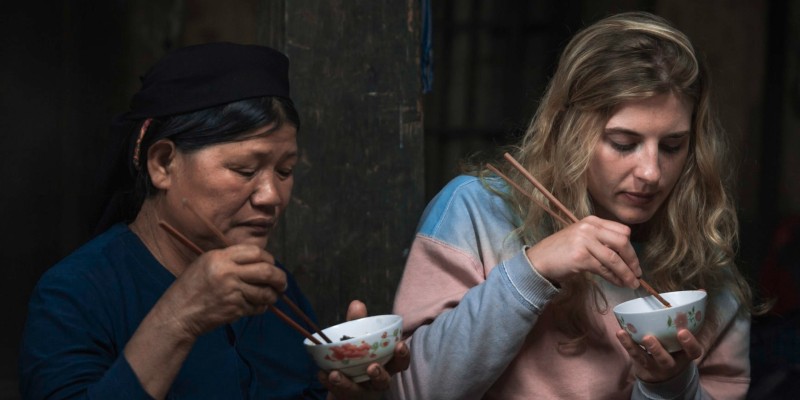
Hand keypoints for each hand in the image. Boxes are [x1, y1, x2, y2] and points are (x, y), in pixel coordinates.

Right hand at [157, 244, 286, 337]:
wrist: (178, 313)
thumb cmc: (191, 288)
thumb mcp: (206, 263)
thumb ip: (230, 259)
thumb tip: (260, 261)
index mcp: (220, 257)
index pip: (255, 252)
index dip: (268, 258)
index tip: (271, 265)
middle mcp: (227, 272)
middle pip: (266, 271)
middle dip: (280, 277)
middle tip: (282, 283)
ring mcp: (232, 292)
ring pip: (265, 292)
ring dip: (273, 295)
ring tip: (273, 296)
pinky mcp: (234, 309)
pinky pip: (257, 307)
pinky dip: (261, 307)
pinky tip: (258, 306)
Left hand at [320, 300, 409, 399]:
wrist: (348, 383)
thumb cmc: (360, 357)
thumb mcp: (360, 340)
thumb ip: (358, 323)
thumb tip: (357, 303)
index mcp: (387, 365)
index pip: (400, 362)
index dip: (403, 355)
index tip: (400, 345)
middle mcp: (377, 381)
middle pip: (383, 381)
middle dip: (379, 375)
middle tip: (372, 367)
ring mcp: (361, 392)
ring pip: (357, 391)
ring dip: (346, 383)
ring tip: (335, 374)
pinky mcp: (346, 396)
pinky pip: (337, 392)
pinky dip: (329, 382)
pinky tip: (322, 373)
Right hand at [524, 215, 640, 287]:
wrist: (539, 261)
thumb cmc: (561, 252)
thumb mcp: (582, 239)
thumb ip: (601, 241)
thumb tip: (625, 257)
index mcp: (592, 221)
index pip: (622, 230)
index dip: (631, 247)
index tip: (634, 261)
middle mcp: (589, 228)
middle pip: (622, 241)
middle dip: (632, 260)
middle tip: (637, 273)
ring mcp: (584, 241)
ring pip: (614, 258)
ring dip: (626, 273)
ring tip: (631, 283)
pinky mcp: (581, 257)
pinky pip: (604, 269)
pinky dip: (614, 278)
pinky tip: (618, 283)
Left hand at [616, 328, 702, 382]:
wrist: (664, 373)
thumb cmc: (677, 347)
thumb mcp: (685, 340)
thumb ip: (687, 322)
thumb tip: (698, 292)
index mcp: (686, 356)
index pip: (693, 352)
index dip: (690, 343)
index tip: (683, 331)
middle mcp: (672, 364)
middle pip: (665, 360)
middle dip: (657, 350)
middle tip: (648, 337)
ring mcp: (655, 366)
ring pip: (645, 359)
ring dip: (634, 347)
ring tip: (624, 333)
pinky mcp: (641, 364)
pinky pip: (633, 355)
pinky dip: (626, 343)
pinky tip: (620, 332)